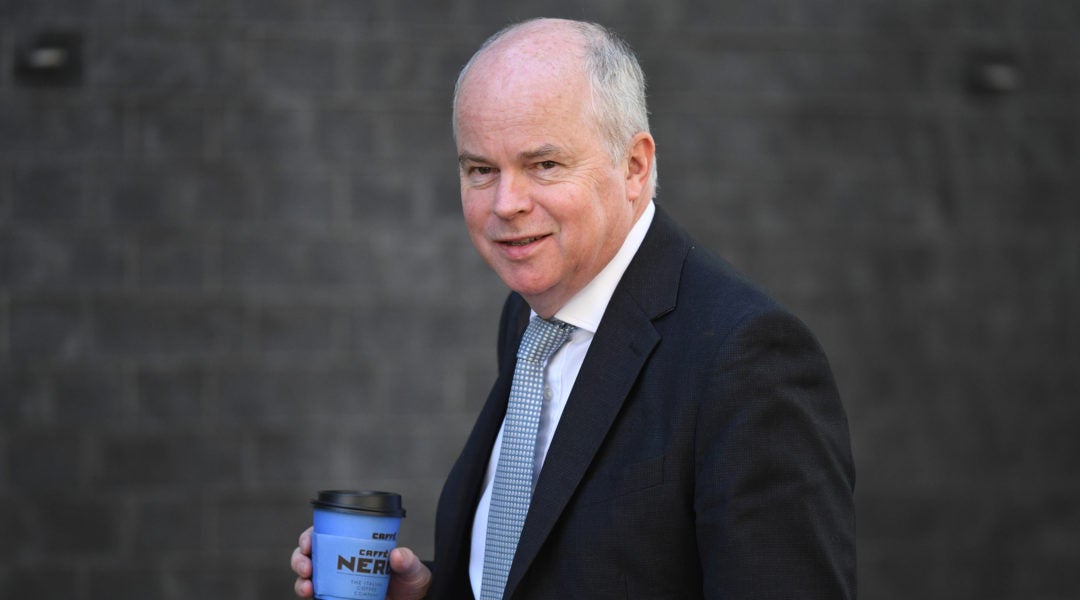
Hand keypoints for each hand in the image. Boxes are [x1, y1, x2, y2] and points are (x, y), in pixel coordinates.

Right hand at [290, 526, 431, 599]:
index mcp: (354, 544)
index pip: (326, 534)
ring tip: (306, 586)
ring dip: (300, 580)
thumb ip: (407, 560)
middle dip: (300, 558)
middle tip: (306, 566)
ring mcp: (336, 580)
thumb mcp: (411, 567)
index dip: (310, 535)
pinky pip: (316, 596)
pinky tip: (310, 595)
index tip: (308, 541)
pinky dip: (307, 594)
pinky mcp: (336, 598)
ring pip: (307, 577)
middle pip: (310, 555)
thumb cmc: (408, 579)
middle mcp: (340, 561)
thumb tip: (397, 555)